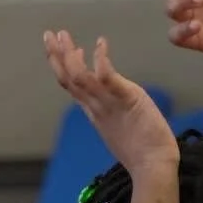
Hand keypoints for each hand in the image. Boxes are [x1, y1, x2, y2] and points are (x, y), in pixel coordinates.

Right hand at [43, 30, 178, 175]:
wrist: (153, 168)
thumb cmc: (143, 152)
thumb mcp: (120, 127)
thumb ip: (111, 111)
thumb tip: (110, 99)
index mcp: (95, 113)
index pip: (73, 88)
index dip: (64, 68)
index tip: (63, 51)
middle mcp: (97, 107)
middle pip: (69, 79)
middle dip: (56, 56)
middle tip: (49, 34)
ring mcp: (108, 104)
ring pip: (80, 77)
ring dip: (69, 54)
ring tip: (63, 35)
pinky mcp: (126, 100)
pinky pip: (107, 77)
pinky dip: (101, 59)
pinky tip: (100, 43)